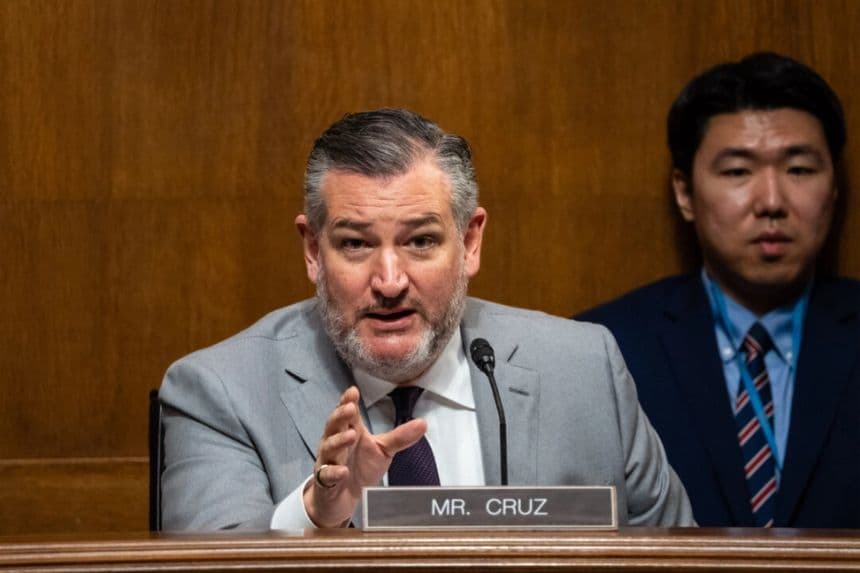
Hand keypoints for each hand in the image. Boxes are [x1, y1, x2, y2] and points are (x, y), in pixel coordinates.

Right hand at [303, 386, 425, 526]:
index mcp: (350, 431)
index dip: (347, 401)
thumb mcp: (383, 450)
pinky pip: (327, 475)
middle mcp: (335, 443)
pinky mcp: (325, 481)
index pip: (347, 414)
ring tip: (351, 435)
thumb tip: (423, 423)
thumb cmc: (361, 468)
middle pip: (333, 425)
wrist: (343, 499)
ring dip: (338, 441)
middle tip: (351, 408)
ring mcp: (328, 461)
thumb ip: (400, 437)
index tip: (353, 391)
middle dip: (340, 416)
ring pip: (329, 447)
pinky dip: (334, 472)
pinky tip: (343, 471)